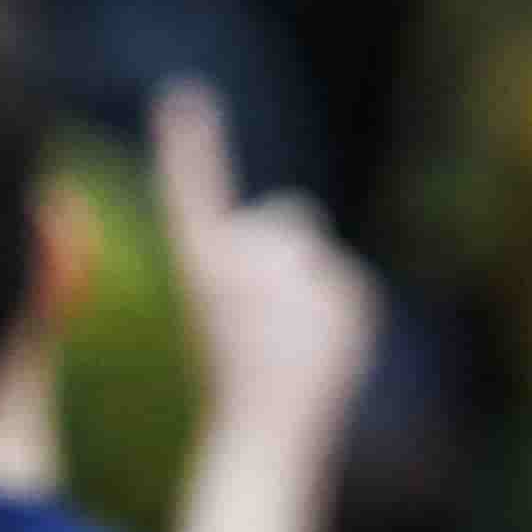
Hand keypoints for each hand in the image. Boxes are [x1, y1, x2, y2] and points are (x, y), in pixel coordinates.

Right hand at [156, 80, 379, 470]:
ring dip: (304, 289)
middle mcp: (251, 263)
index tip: (183, 97)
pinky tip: (314, 352)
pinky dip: (334, 313)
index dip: (189, 146)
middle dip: (277, 254)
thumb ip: (256, 260)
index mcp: (204, 266)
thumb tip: (300, 236)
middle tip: (257, 318)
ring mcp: (304, 279)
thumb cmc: (225, 374)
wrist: (263, 434)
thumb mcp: (218, 306)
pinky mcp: (349, 296)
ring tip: (284, 343)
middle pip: (282, 221)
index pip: (194, 189)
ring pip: (313, 258)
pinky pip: (344, 286)